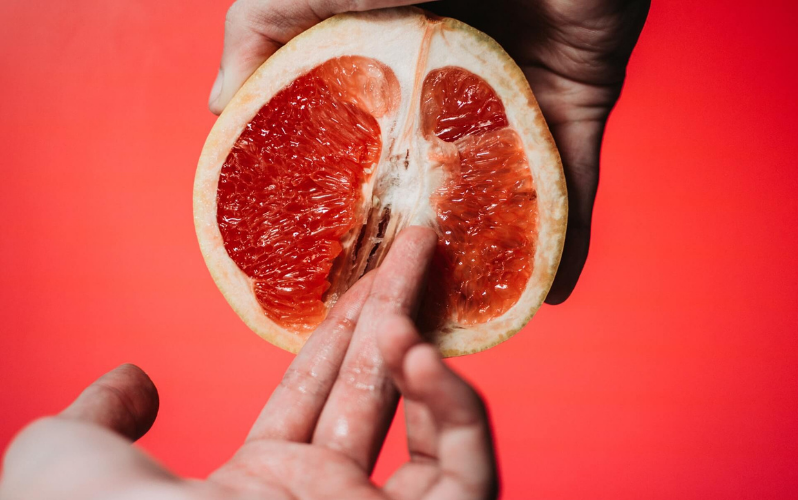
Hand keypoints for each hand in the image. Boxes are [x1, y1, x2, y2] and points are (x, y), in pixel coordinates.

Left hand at [0, 227, 497, 499]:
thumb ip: (100, 414)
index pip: (314, 388)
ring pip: (428, 424)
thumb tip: (134, 381)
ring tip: (400, 302)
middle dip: (394, 309)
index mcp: (254, 486)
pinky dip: (455, 407)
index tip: (363, 275)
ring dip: (422, 352)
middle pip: (374, 388)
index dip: (339, 330)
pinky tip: (420, 354)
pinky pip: (466, 469)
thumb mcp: (64, 460)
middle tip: (410, 242)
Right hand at [208, 0, 648, 302]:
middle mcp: (451, 95)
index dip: (353, 217)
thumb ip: (259, 36)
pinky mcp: (577, 101)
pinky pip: (574, 180)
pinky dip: (567, 238)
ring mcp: (516, 102)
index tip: (337, 273)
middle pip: (436, 191)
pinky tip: (550, 292)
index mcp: (390, 73)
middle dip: (423, 252)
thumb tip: (216, 107)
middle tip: (405, 310)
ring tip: (468, 319)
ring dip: (490, 260)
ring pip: (503, 198)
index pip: (368, 160)